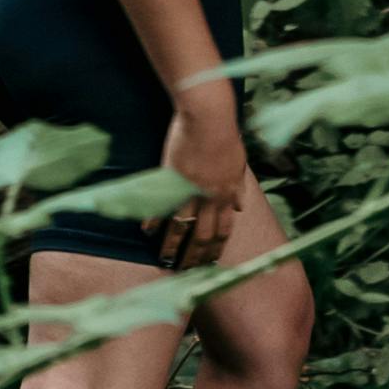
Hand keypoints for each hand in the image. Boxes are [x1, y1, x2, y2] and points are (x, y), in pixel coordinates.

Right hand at [156, 85, 253, 272]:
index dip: (217, 246)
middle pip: (204, 235)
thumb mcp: (239, 163)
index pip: (224, 229)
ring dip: (174, 247)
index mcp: (229, 193)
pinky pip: (162, 207)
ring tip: (166, 261)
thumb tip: (241, 208)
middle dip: (197, 255)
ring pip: (183, 228)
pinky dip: (154, 221)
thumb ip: (238, 188)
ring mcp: (192, 191)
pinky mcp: (174, 181)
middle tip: (188, 270)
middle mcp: (212, 198)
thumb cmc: (225, 135)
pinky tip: (147, 232)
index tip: (211, 261)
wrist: (208, 118)